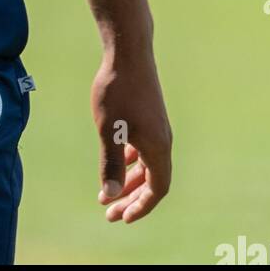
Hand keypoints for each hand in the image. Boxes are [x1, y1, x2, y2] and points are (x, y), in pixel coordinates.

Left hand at [91, 49, 171, 222]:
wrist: (129, 52)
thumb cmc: (117, 90)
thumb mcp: (108, 130)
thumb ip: (110, 163)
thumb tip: (109, 195)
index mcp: (157, 147)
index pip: (156, 189)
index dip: (140, 207)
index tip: (121, 218)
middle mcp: (162, 140)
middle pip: (151, 180)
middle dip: (130, 199)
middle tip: (109, 214)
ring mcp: (157, 127)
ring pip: (147, 164)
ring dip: (128, 181)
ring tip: (106, 193)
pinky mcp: (149, 116)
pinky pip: (144, 149)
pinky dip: (130, 161)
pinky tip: (117, 161)